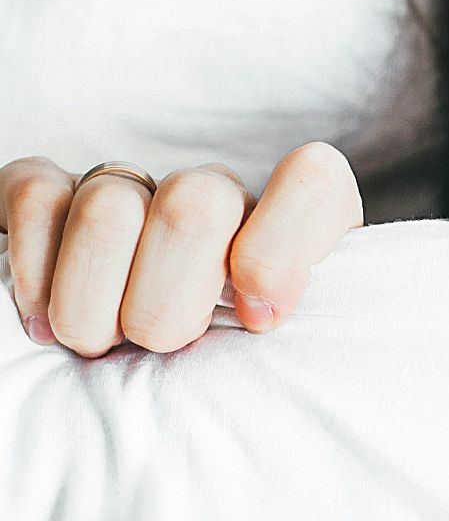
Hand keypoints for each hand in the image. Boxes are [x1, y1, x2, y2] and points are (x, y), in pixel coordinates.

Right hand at [1, 141, 363, 356]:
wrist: (139, 364)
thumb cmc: (228, 367)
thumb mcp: (281, 357)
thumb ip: (292, 331)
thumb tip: (261, 312)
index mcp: (291, 225)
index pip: (312, 182)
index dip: (280, 250)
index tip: (258, 320)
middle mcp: (215, 193)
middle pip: (195, 207)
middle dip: (167, 306)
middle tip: (161, 346)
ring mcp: (135, 187)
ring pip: (109, 210)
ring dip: (94, 306)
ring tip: (102, 343)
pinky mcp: (54, 193)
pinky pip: (37, 198)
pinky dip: (35, 274)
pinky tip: (45, 320)